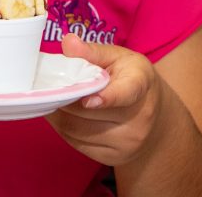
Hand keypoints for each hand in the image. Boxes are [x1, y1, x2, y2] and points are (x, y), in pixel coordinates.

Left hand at [44, 34, 168, 166]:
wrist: (154, 115)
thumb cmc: (131, 79)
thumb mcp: (119, 57)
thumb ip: (92, 51)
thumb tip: (68, 42)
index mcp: (140, 84)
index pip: (125, 93)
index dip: (106, 98)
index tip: (88, 100)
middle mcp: (138, 118)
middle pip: (85, 111)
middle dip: (63, 96)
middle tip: (48, 85)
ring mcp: (126, 142)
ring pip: (75, 129)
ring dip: (57, 113)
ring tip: (52, 97)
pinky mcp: (111, 158)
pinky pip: (75, 143)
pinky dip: (62, 127)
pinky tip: (62, 114)